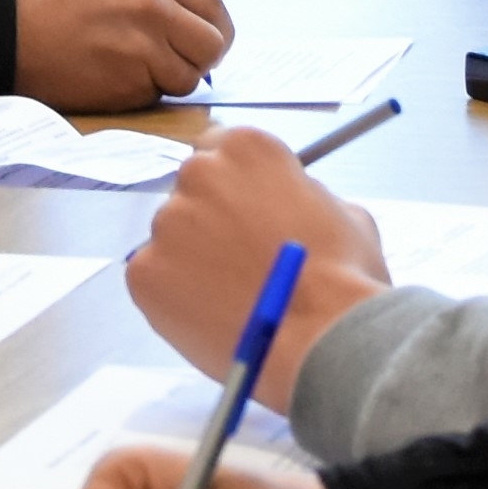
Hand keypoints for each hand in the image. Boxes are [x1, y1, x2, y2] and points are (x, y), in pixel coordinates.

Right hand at [14, 0, 230, 108]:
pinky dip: (145, 92)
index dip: (214, 31)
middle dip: (199, 59)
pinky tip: (117, 77)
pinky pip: (160, 93)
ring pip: (190, 75)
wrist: (14, 34)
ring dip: (171, 78)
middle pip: (212, 43)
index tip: (204, 43)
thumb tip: (208, 24)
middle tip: (178, 63)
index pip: (214, 5)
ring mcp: (143, 42)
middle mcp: (153, 1)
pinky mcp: (130, 77)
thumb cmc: (62, 5)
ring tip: (138, 68)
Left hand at [126, 127, 385, 404]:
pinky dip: (174, 293)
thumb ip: (303, 196)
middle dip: (211, 217)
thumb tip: (288, 206)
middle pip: (192, 189)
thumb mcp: (344, 213)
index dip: (234, 183)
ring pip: (172, 236)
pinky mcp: (143, 271)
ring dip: (192, 257)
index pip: (219, 147)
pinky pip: (154, 276)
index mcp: (247, 149)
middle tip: (237, 257)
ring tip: (228, 295)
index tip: (244, 209)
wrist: (319, 341)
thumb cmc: (344, 277)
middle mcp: (198, 174)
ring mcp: (166, 223)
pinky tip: (208, 314)